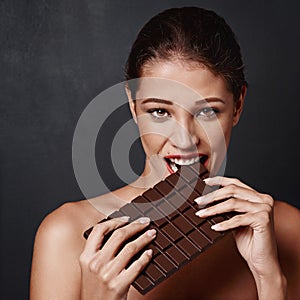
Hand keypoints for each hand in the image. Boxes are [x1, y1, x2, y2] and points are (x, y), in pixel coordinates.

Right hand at [79, 217, 155, 299]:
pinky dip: (146, 257)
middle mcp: (96, 263)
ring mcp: (107, 274)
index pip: (99, 230)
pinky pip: (137, 266)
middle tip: (145, 222)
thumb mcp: (90, 269)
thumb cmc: (95, 290)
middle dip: (135, 225)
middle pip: (119, 235)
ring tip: (152, 234)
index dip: (114, 221)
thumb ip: (99, 252)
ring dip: (144, 238)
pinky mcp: (118, 285)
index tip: (127, 218)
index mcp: (86, 257)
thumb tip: (121, 234)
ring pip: (131, 247)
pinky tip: (150, 253)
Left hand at [194, 176, 286, 298]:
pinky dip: (224, 224)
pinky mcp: (263, 219)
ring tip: (201, 214)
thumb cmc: (249, 241)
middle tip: (198, 201)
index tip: (205, 181)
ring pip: (232, 203)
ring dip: (214, 209)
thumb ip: (228, 207)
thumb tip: (208, 199)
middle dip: (212, 196)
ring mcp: (265, 208)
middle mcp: (263, 199)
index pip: (236, 183)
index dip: (219, 181)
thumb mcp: (235, 219)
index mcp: (258, 196)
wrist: (262, 261)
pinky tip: (215, 228)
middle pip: (232, 190)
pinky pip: (237, 219)